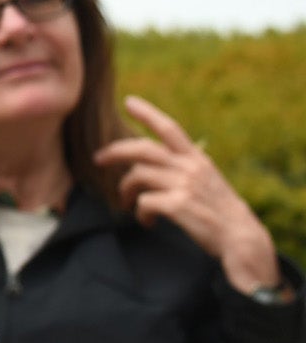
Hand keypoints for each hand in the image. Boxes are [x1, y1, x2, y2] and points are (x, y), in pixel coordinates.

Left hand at [97, 95, 281, 294]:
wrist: (243, 241)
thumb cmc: (222, 213)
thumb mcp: (208, 182)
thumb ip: (185, 168)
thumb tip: (154, 163)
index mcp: (197, 160)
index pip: (170, 128)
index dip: (148, 113)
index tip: (129, 102)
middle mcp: (190, 167)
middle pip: (142, 148)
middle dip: (115, 151)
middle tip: (98, 159)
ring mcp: (184, 185)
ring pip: (138, 175)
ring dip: (125, 189)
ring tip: (125, 202)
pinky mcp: (178, 205)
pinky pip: (144, 202)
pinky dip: (141, 212)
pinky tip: (147, 221)